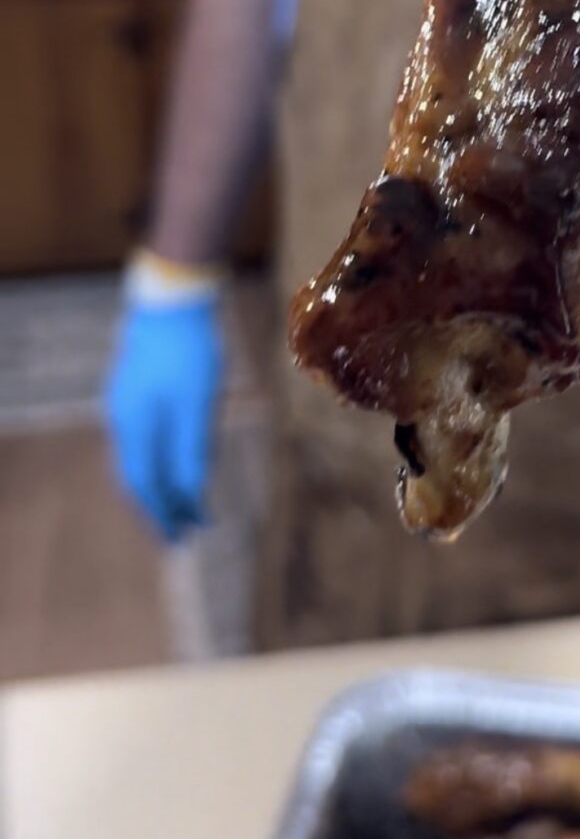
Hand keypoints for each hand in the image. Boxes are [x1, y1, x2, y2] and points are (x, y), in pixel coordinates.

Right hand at [104, 280, 223, 540]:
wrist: (173, 299)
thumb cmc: (188, 352)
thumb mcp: (198, 405)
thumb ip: (192, 451)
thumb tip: (190, 495)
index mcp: (135, 428)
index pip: (145, 486)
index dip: (162, 514)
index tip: (181, 539)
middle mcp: (122, 421)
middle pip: (136, 477)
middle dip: (158, 505)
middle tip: (181, 531)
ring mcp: (125, 404)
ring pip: (138, 457)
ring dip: (159, 483)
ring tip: (182, 502)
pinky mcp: (135, 390)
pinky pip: (143, 438)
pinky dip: (159, 459)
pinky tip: (176, 461)